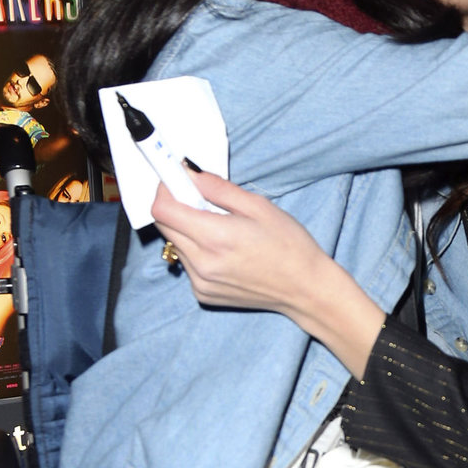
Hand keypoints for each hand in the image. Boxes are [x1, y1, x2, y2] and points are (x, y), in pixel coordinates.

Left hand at [152, 169, 385, 380]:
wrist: (304, 289)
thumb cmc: (289, 245)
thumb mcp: (258, 206)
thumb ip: (217, 188)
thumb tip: (190, 174)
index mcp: (215, 237)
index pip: (162, 210)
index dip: (165, 190)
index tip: (176, 182)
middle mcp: (202, 263)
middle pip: (164, 226)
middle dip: (176, 206)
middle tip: (202, 202)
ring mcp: (200, 282)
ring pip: (175, 244)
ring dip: (188, 230)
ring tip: (221, 230)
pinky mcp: (203, 293)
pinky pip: (187, 263)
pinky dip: (197, 251)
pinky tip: (225, 252)